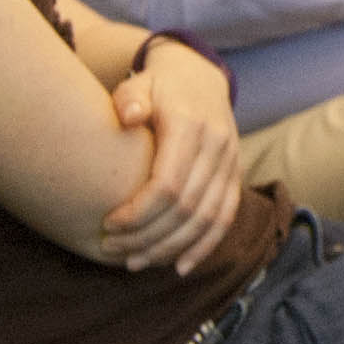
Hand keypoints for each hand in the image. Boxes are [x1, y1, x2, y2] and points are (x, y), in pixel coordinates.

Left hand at [99, 44, 245, 275]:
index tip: (108, 225)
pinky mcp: (236, 175)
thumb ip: (130, 98)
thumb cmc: (157, 86)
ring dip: (171, 247)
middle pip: (186, 208)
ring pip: (207, 219)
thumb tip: (128, 116)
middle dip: (148, 236)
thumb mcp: (139, 84)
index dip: (138, 212)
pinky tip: (180, 268)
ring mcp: (231, 162)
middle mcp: (218, 146)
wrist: (199, 76)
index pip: (168, 184)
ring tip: (136, 263)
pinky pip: (225, 218)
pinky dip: (204, 246)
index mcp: (191, 125)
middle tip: (113, 250)